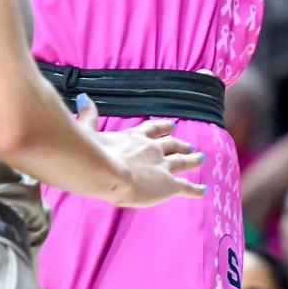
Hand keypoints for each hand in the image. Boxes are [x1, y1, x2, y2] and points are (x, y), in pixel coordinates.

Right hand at [90, 112, 206, 208]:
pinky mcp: (169, 185)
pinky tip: (203, 190)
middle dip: (180, 144)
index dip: (162, 127)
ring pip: (183, 161)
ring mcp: (163, 166)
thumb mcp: (87, 130)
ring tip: (200, 158)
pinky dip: (195, 189)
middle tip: (189, 144)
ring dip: (192, 160)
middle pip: (171, 144)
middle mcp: (152, 149)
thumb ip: (88, 116)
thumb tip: (84, 98)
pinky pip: (186, 187)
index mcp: (134, 137)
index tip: (171, 125)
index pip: (152, 129)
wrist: (108, 173)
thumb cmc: (94, 153)